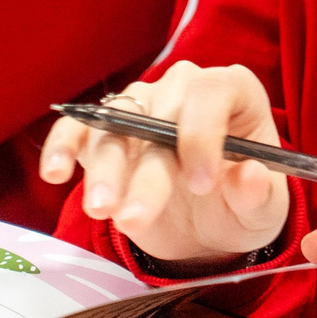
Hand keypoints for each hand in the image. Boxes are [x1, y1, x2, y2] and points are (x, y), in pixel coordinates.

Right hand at [40, 62, 289, 266]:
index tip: (201, 184)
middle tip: (136, 217)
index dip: (203, 133)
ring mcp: (140, 107)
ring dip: (105, 169)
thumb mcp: (261, 211)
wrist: (206, 228)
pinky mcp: (105, 133)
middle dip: (147, 168)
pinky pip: (78, 128)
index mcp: (234, 94)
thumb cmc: (239, 207)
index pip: (213, 91)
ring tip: (101, 209)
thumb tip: (249, 177)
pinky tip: (56, 172)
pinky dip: (62, 146)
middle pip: (159, 112)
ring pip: (114, 125)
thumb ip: (258, 195)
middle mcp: (184, 89)